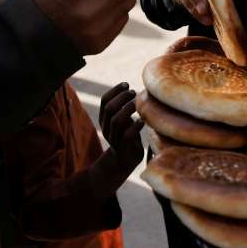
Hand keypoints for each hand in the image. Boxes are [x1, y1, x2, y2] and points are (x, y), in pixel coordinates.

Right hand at [91, 82, 144, 198]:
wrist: (123, 162)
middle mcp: (106, 128)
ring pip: (116, 121)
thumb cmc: (128, 137)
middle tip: (133, 92)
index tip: (126, 84)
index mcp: (105, 120)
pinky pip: (126, 136)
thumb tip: (134, 91)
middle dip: (122, 97)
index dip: (115, 90)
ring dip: (128, 109)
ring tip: (138, 104)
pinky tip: (142, 121)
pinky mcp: (123, 149)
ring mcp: (114, 139)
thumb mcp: (124, 121)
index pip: (104, 101)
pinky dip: (135, 126)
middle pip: (109, 108)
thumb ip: (125, 109)